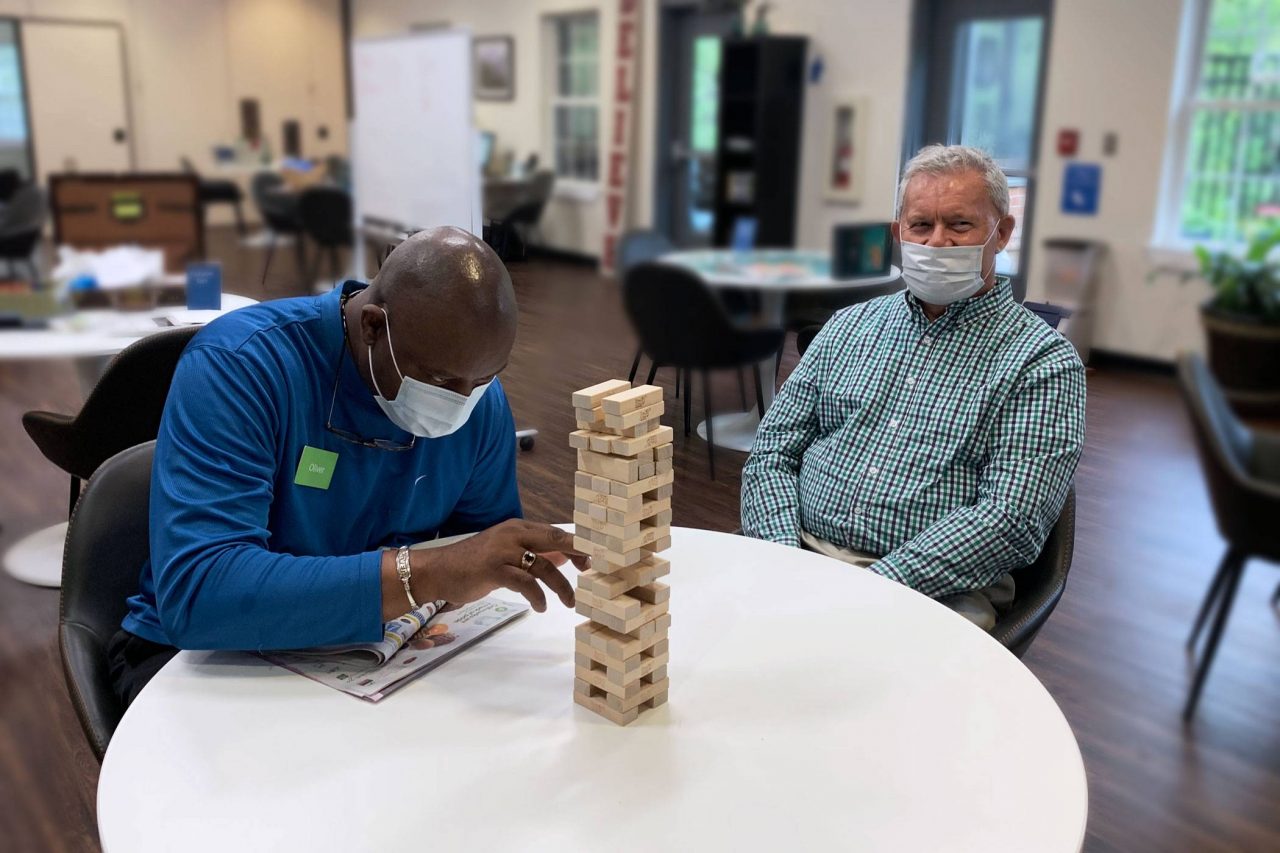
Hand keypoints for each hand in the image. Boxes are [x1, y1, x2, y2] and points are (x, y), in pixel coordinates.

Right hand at [411, 520, 590, 612]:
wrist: (438, 571)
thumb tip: (564, 556)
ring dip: (561, 586)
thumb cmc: (474, 564)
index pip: (554, 533)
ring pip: (543, 566)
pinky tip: (541, 606)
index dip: (576, 546)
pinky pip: (525, 583)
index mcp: (518, 528)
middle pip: (554, 540)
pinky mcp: (493, 569)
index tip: (591, 561)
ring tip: (569, 602)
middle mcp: (513, 534)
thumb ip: (534, 553)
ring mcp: (503, 551)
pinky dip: (537, 596)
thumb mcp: (506, 553)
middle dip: (578, 555)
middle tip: (592, 571)